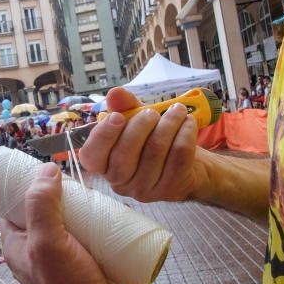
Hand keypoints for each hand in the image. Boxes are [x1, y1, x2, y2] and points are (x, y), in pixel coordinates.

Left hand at [2, 164, 133, 283]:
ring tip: (93, 196)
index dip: (25, 186)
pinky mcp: (80, 266)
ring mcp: (58, 260)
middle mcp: (34, 252)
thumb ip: (41, 206)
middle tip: (77, 183)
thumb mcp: (47, 242)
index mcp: (16, 245)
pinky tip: (104, 216)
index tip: (45, 169)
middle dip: (59, 195)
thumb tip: (45, 170)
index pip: (12, 206)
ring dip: (78, 210)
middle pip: (43, 211)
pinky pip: (83, 239)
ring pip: (65, 224)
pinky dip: (91, 226)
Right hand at [78, 87, 204, 203]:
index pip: (91, 157)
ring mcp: (146, 190)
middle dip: (140, 125)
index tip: (117, 116)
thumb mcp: (138, 124)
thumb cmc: (156, 144)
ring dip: (168, 122)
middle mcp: (121, 183)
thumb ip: (125, 108)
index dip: (102, 135)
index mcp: (106, 166)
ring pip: (155, 150)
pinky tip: (188, 122)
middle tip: (152, 112)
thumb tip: (115, 93)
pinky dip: (185, 132)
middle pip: (123, 154)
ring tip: (177, 111)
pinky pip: (179, 154)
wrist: (192, 170)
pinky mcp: (172, 188)